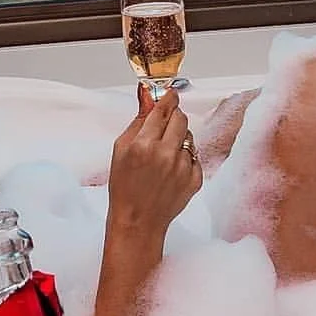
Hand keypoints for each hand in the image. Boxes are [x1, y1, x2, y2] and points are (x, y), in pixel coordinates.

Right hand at [106, 87, 202, 239]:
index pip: (164, 110)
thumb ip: (138, 121)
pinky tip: (170, 170)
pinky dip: (184, 158)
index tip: (170, 95)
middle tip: (163, 126)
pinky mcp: (195, 179)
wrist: (138, 221)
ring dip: (178, 139)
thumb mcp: (121, 150)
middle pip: (181, 119)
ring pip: (189, 137)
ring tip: (163, 155)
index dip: (168, 99)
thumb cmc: (125, 188)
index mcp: (145, 145)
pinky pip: (194, 156)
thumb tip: (148, 97)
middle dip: (173, 118)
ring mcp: (183, 167)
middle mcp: (166, 154)